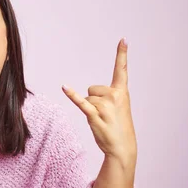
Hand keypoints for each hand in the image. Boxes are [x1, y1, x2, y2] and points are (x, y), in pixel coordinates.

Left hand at [62, 38, 136, 162]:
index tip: (123, 39)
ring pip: (87, 98)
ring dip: (90, 109)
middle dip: (95, 100)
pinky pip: (81, 102)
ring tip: (101, 120)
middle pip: (93, 88)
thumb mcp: (119, 108)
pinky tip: (64, 87)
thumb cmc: (119, 127)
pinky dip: (72, 95)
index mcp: (122, 92)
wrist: (122, 147)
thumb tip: (90, 94)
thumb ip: (108, 96)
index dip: (122, 54)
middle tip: (105, 115)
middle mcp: (114, 96)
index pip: (122, 70)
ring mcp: (105, 105)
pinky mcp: (94, 114)